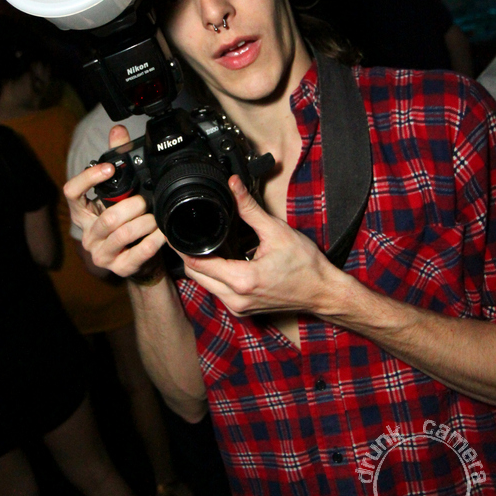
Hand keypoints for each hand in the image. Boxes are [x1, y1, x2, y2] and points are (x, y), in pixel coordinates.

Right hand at [63, 124, 166, 277]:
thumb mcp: (119, 192)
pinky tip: (161, 234)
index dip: (88, 179)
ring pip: (123, 234)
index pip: (72, 192)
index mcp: (83, 213)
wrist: (138, 259)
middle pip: (107, 217)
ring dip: (145, 223)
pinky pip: (137, 253)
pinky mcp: (119, 268)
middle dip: (132, 206)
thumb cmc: (126, 220)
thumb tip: (118, 131)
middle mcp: (88, 234)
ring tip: (155, 217)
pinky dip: (153, 241)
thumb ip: (117, 159)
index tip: (110, 168)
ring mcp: (101, 253)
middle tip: (145, 201)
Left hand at [178, 175, 348, 317]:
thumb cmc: (306, 265)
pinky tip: (221, 260)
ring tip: (203, 244)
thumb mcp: (276, 231)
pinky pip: (218, 291)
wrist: (322, 292)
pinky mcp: (243, 309)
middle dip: (188, 256)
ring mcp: (239, 307)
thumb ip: (249, 208)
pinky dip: (214, 276)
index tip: (173, 233)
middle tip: (185, 235)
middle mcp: (236, 298)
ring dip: (201, 267)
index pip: (197, 264)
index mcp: (242, 280)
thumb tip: (234, 186)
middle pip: (196, 276)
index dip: (181, 247)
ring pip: (205, 285)